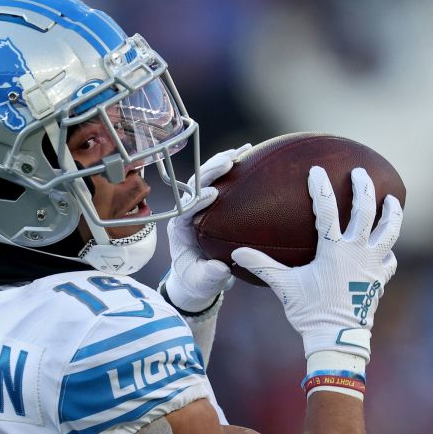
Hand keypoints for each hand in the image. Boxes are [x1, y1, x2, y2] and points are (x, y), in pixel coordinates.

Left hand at [163, 143, 251, 313]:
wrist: (197, 277)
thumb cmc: (197, 281)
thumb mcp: (202, 283)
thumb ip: (210, 277)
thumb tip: (221, 269)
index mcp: (180, 228)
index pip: (186, 209)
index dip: (198, 199)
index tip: (212, 193)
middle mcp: (188, 211)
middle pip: (195, 184)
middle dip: (211, 171)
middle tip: (229, 161)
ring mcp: (200, 205)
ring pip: (209, 177)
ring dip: (224, 162)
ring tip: (244, 149)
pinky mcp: (213, 203)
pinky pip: (223, 181)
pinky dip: (236, 167)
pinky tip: (252, 154)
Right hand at [232, 166, 400, 360]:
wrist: (338, 338)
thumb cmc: (310, 312)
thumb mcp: (285, 287)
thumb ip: (263, 266)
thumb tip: (236, 253)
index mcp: (334, 250)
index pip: (327, 210)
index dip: (321, 188)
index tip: (317, 170)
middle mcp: (358, 252)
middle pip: (365, 211)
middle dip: (363, 187)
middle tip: (359, 172)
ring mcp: (373, 264)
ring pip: (388, 230)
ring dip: (390, 212)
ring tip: (391, 197)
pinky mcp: (380, 279)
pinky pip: (389, 259)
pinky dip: (387, 250)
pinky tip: (385, 247)